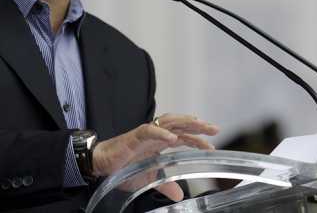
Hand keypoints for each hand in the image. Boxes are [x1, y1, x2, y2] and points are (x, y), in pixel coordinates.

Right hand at [92, 114, 218, 200]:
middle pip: (180, 124)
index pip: (183, 136)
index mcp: (159, 142)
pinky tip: (173, 137)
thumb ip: (166, 184)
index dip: (197, 139)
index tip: (212, 146)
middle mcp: (155, 134)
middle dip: (197, 126)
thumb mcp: (149, 178)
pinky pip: (149, 130)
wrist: (102, 164)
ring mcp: (146, 133)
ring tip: (198, 124)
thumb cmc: (123, 168)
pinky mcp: (134, 136)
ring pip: (168, 121)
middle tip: (214, 129)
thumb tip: (180, 195)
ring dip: (184, 122)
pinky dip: (161, 132)